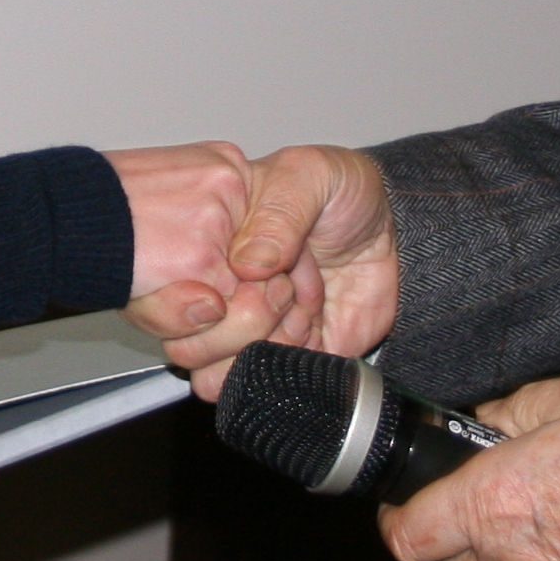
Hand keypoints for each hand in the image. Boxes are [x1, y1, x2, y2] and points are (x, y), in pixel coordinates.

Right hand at [126, 144, 395, 394]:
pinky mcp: (285, 357)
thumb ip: (279, 212)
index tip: (247, 272)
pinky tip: (311, 324)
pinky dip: (292, 361)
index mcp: (205, 245)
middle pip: (187, 345)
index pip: (165, 292)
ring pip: (217, 375)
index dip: (202, 293)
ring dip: (263, 344)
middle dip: (244, 318)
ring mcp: (248, 329)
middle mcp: (218, 292)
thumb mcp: (310, 176)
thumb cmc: (342, 193)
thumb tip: (248, 262)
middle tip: (282, 282)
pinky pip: (267, 384)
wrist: (394, 230)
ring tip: (298, 303)